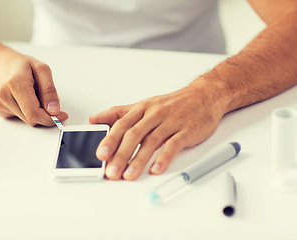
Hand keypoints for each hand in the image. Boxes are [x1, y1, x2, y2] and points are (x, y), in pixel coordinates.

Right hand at [0, 46, 67, 125]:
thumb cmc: (19, 65)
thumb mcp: (41, 69)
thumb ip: (49, 90)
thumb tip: (54, 110)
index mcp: (16, 83)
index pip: (33, 113)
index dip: (50, 119)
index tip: (61, 116)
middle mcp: (4, 95)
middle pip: (31, 119)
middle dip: (45, 114)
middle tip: (48, 100)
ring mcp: (0, 104)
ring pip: (27, 120)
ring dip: (36, 111)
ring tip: (32, 94)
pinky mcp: (0, 110)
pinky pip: (21, 117)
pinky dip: (27, 111)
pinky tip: (24, 98)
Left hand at [89, 85, 223, 179]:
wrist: (204, 96)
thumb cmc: (172, 104)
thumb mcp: (143, 105)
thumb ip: (118, 113)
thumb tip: (94, 119)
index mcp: (142, 109)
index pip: (122, 125)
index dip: (110, 140)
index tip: (101, 154)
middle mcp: (154, 115)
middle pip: (134, 135)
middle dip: (121, 154)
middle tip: (111, 171)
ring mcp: (171, 122)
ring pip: (151, 141)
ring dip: (139, 160)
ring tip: (129, 174)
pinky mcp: (186, 131)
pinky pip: (173, 145)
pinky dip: (164, 157)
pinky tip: (156, 168)